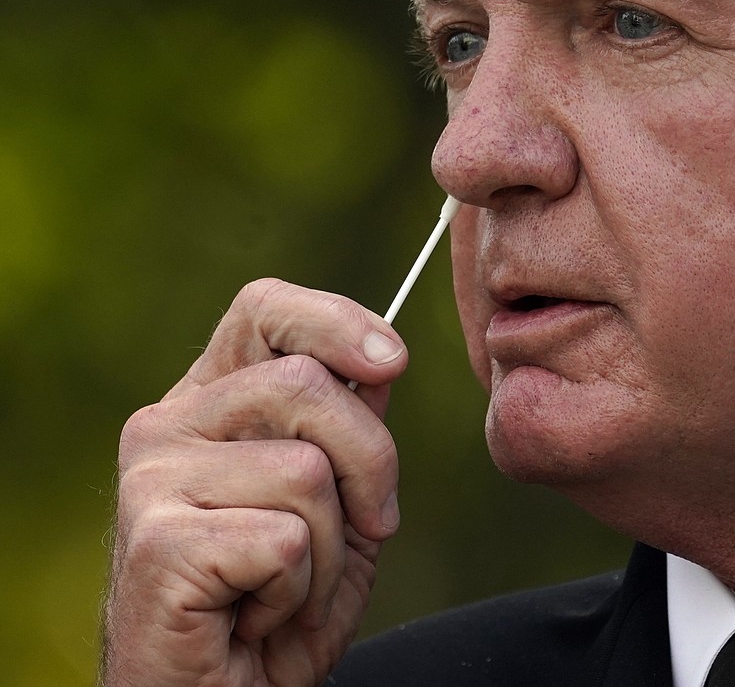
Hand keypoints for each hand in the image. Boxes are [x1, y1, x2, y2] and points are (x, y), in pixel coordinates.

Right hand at [101, 279, 407, 686]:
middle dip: (371, 463)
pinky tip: (255, 614)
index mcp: (209, 405)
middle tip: (365, 526)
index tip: (390, 362)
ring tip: (288, 586)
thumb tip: (377, 364)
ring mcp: (152, 481)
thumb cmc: (280, 604)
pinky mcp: (158, 541)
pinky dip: (299, 591)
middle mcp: (167, 426)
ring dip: (331, 548)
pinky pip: (286, 540)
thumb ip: (348, 433)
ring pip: (305, 471)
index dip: (335, 320)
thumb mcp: (336, 506)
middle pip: (307, 385)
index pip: (264, 311)